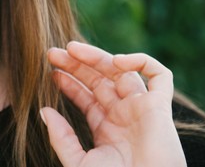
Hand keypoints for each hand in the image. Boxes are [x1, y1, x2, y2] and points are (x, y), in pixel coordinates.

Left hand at [41, 41, 185, 166]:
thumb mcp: (79, 163)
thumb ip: (61, 138)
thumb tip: (44, 111)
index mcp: (106, 129)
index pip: (86, 97)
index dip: (69, 82)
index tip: (51, 72)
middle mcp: (124, 116)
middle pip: (100, 80)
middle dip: (77, 64)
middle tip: (53, 52)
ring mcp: (142, 109)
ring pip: (121, 71)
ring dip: (98, 56)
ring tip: (72, 48)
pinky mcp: (160, 107)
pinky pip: (160, 76)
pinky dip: (142, 62)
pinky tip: (116, 60)